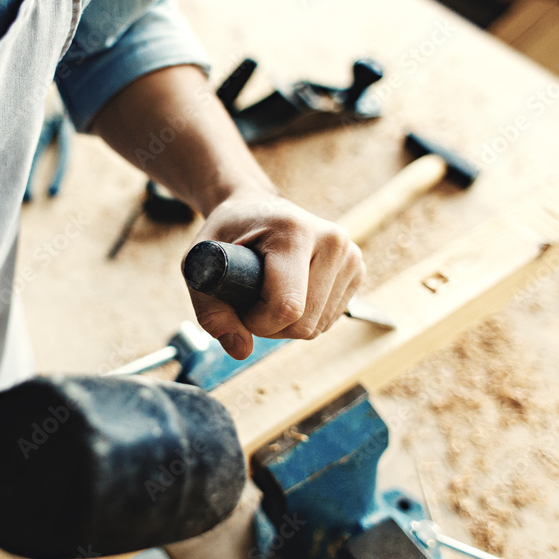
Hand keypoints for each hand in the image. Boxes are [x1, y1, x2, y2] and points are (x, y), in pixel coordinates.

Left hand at [185, 191, 364, 358]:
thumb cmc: (226, 235)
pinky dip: (302, 318)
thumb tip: (240, 350)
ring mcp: (350, 256)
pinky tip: (289, 292)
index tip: (238, 305)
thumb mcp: (201, 264)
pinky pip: (327, 321)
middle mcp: (332, 241)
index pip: (287, 307)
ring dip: (285, 323)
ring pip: (317, 327)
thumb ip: (211, 311)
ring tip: (268, 291)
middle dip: (269, 325)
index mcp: (294, 232)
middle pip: (304, 324)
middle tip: (249, 297)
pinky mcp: (357, 270)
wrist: (256, 208)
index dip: (257, 322)